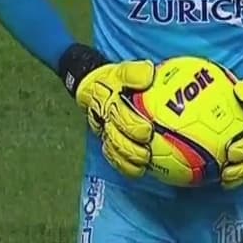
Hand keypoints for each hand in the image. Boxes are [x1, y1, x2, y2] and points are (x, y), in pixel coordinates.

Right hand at [74, 59, 154, 177]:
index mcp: (110, 102)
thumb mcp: (122, 70)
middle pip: (116, 137)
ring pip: (114, 150)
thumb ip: (135, 72)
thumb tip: (150, 73)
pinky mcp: (105, 142)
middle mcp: (105, 120)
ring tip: (145, 162)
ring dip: (129, 158)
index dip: (132, 123)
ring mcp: (104, 133)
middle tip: (147, 149)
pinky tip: (140, 171)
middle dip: (132, 146)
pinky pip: (113, 158)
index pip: (119, 113)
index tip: (147, 129)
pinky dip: (125, 166)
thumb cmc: (114, 80)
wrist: (92, 88)